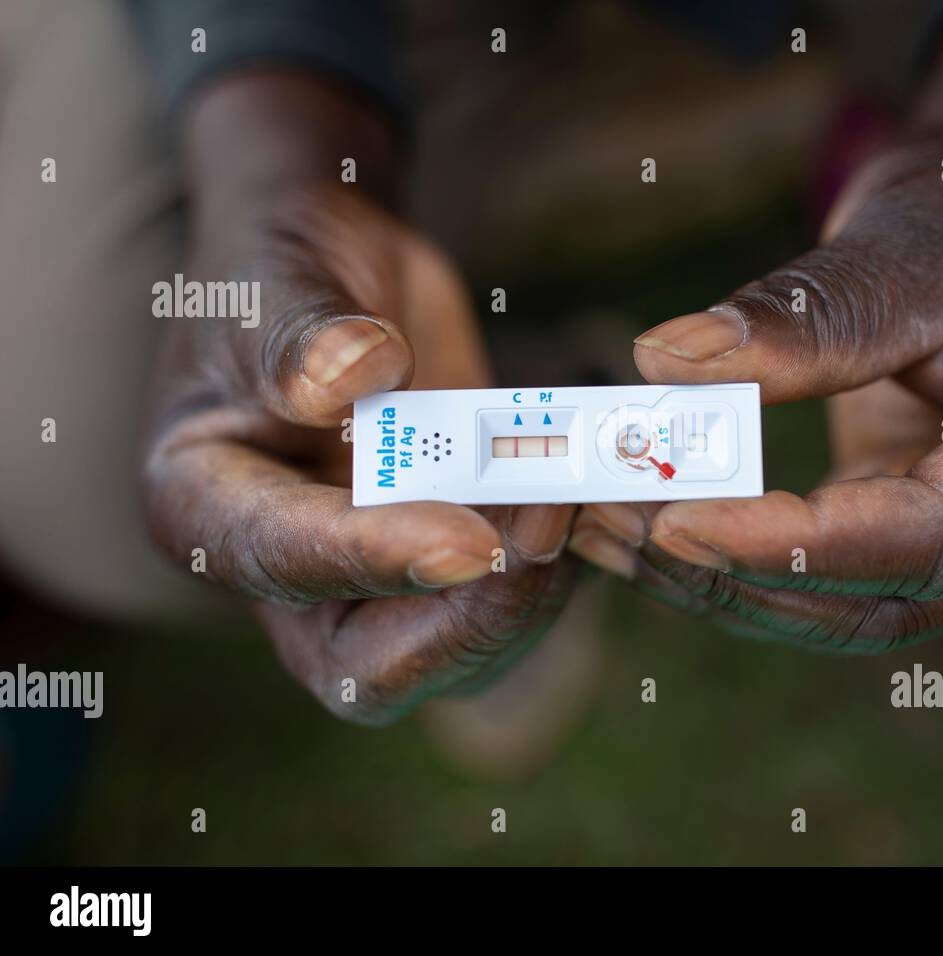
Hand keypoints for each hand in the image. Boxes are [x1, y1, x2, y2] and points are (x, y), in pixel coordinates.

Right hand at [141, 75, 575, 722]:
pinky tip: (597, 495)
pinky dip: (561, 563)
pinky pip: (507, 604)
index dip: (374, 560)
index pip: (283, 561)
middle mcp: (289, 574)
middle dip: (472, 617)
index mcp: (206, 511)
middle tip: (551, 524)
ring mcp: (374, 580)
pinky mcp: (446, 564)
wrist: (338, 279)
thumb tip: (345, 381)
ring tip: (583, 492)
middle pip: (371, 667)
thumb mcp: (269, 286)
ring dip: (533, 592)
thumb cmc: (276, 274)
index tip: (468, 539)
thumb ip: (299, 337)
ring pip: (459, 650)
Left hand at [573, 128, 942, 650]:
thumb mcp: (903, 246)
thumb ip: (808, 319)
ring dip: (717, 581)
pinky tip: (640, 528)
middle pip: (881, 597)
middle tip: (612, 522)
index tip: (679, 523)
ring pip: (838, 607)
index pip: (935, 538)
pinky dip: (730, 560)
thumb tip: (667, 365)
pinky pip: (819, 574)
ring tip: (603, 527)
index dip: (803, 547)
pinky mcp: (909, 533)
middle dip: (738, 575)